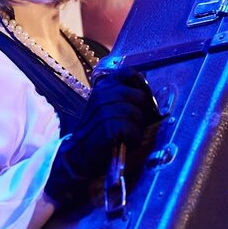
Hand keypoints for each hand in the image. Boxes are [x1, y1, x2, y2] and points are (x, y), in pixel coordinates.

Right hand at [44, 67, 158, 206]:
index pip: (130, 74)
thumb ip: (124, 95)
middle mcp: (102, 94)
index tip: (141, 101)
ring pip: (137, 114)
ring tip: (127, 135)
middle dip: (141, 112)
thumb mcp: (108, 107)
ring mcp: (102, 110)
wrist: (79, 154)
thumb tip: (148, 92)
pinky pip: (132, 129)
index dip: (141, 87)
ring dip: (137, 128)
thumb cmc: (99, 131)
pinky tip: (125, 142)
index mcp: (103, 86)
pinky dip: (133, 138)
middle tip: (133, 124)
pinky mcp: (106, 127)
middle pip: (138, 96)